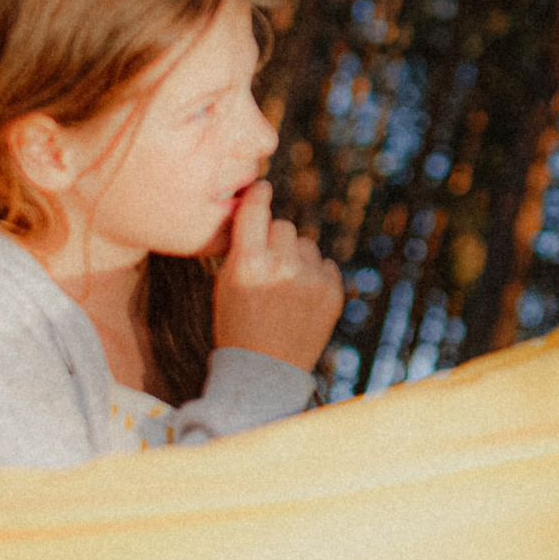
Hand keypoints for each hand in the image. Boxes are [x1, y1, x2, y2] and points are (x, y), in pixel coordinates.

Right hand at [211, 181, 341, 371]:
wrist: (265, 372)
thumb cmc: (237, 324)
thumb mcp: (225, 284)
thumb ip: (243, 246)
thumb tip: (259, 206)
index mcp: (247, 264)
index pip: (256, 210)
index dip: (258, 196)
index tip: (261, 188)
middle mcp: (281, 268)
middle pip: (284, 226)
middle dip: (275, 240)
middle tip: (267, 267)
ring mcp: (310, 280)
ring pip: (306, 244)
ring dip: (297, 258)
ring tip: (283, 289)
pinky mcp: (333, 293)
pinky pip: (325, 264)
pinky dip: (314, 276)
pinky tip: (300, 300)